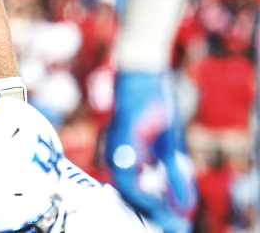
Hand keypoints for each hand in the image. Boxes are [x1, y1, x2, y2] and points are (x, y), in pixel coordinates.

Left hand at [105, 72, 196, 232]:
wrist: (145, 79)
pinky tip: (164, 201)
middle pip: (130, 196)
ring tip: (172, 220)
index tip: (172, 223)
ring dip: (151, 207)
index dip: (152, 210)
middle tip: (175, 228)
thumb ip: (172, 176)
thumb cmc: (153, 107)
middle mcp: (115, 157)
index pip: (134, 193)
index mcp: (124, 159)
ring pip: (129, 190)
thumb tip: (183, 206)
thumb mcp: (169, 149)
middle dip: (153, 214)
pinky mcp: (123, 142)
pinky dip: (147, 192)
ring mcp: (116, 150)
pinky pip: (131, 177)